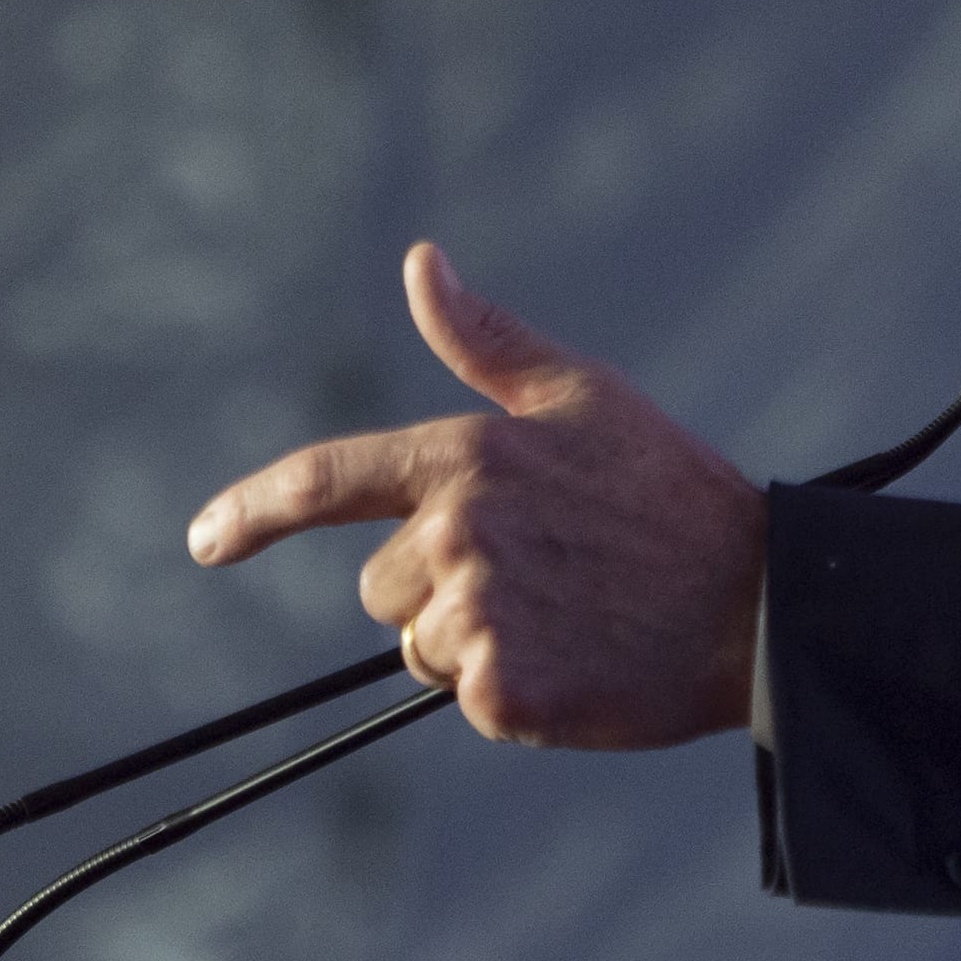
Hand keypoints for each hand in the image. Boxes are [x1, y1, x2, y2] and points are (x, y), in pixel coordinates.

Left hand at [187, 243, 764, 748]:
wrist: (756, 602)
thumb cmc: (668, 491)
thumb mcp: (582, 395)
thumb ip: (486, 339)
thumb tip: (420, 261)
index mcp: (466, 454)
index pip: (328, 481)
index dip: (253, 511)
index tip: (205, 540)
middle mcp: (457, 531)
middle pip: (382, 587)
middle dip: (442, 588)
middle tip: (548, 574)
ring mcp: (477, 613)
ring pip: (421, 646)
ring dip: (479, 643)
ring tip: (572, 614)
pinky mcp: (502, 690)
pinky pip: (467, 699)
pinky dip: (515, 694)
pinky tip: (580, 660)